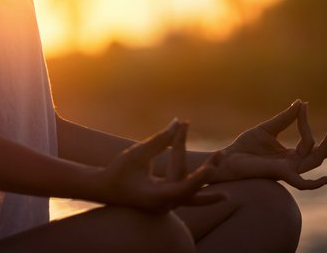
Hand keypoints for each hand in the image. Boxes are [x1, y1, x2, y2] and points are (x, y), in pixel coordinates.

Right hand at [96, 118, 227, 211]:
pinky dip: (195, 176)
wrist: (104, 189)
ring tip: (218, 158)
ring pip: (191, 192)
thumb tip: (178, 123)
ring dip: (204, 175)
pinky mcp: (166, 198)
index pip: (182, 189)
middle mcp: (164, 204)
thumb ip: (159, 140)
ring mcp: (166, 203)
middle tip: (221, 158)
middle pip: (192, 193)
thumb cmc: (118, 172)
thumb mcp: (137, 154)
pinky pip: (185, 188)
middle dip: (208, 177)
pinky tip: (208, 165)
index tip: (212, 168)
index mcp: (155, 198)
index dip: (198, 179)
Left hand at [210, 100, 326, 188]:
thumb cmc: (245, 146)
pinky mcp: (282, 175)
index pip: (310, 142)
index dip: (310, 124)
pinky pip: (302, 183)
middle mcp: (293, 164)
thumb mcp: (268, 128)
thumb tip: (301, 102)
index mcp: (290, 155)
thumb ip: (286, 118)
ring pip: (315, 161)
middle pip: (320, 156)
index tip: (305, 105)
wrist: (228, 158)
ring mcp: (289, 171)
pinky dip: (316, 183)